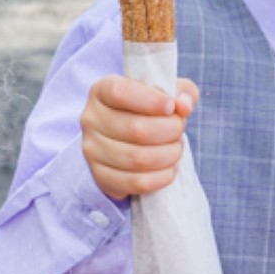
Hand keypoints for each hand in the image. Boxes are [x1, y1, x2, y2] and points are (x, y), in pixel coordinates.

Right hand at [80, 75, 198, 199]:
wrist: (128, 140)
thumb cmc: (149, 111)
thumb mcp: (166, 93)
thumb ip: (182, 92)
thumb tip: (184, 106)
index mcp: (102, 91)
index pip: (120, 92)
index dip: (151, 100)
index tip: (172, 107)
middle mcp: (91, 119)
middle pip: (136, 129)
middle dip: (169, 131)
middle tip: (179, 130)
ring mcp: (92, 150)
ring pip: (137, 159)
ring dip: (168, 155)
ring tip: (176, 149)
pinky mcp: (99, 176)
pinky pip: (135, 182)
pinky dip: (160, 178)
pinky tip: (169, 168)